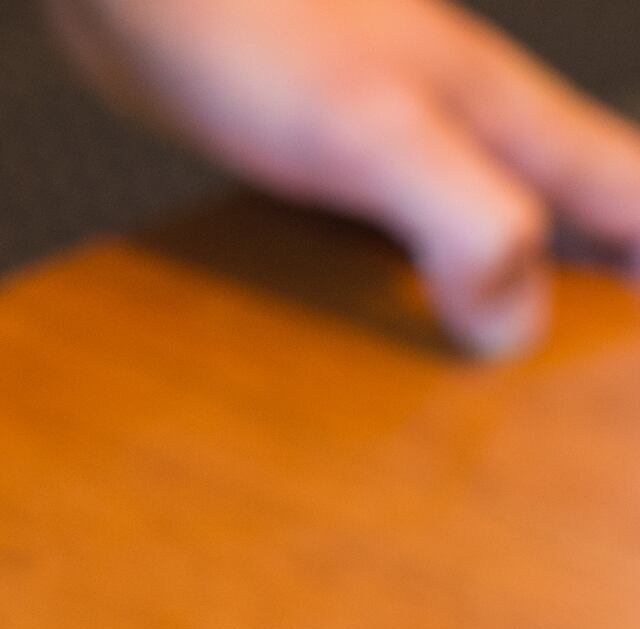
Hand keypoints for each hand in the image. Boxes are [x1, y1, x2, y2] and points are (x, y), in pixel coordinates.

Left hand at [50, 0, 639, 353]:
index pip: (627, 197)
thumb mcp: (376, 136)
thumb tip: (517, 323)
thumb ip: (465, 218)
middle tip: (584, 363)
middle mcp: (470, 129)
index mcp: (508, 122)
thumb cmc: (254, 36)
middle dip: (599, 280)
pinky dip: (412, 275)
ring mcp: (400, 136)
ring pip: (491, 215)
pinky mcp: (326, 152)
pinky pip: (399, 226)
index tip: (628, 349)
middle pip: (576, 209)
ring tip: (501, 358)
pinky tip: (380, 308)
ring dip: (513, 279)